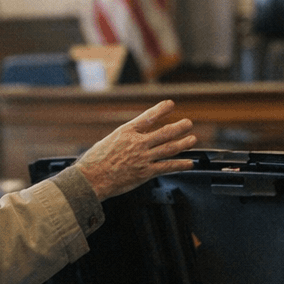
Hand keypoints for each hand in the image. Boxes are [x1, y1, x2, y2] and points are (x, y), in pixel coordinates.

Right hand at [72, 100, 195, 200]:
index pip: (148, 117)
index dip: (161, 109)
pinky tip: (189, 163)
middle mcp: (137, 143)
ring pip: (169, 148)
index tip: (170, 104)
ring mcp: (143, 158)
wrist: (91, 179)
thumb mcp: (107, 141)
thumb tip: (133, 137)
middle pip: (164, 132)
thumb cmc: (94, 162)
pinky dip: (180, 165)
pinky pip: (167, 167)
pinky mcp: (145, 172)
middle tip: (188, 123)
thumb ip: (123, 139)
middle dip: (179, 127)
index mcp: (126, 132)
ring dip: (183, 143)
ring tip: (192, 139)